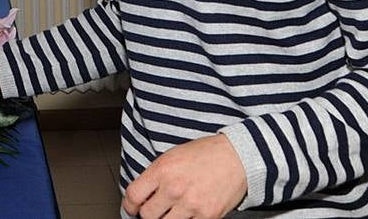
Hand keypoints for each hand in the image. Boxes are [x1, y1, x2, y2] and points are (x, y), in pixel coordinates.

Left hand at [121, 134, 246, 218]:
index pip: (133, 196)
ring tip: (173, 210)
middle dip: (149, 213)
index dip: (129, 206)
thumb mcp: (172, 156)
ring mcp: (191, 204)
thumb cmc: (206, 154)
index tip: (132, 208)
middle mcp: (174, 188)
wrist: (237, 157)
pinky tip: (189, 212)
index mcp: (162, 170)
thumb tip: (142, 194)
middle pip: (147, 215)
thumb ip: (156, 175)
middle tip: (154, 209)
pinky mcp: (207, 216)